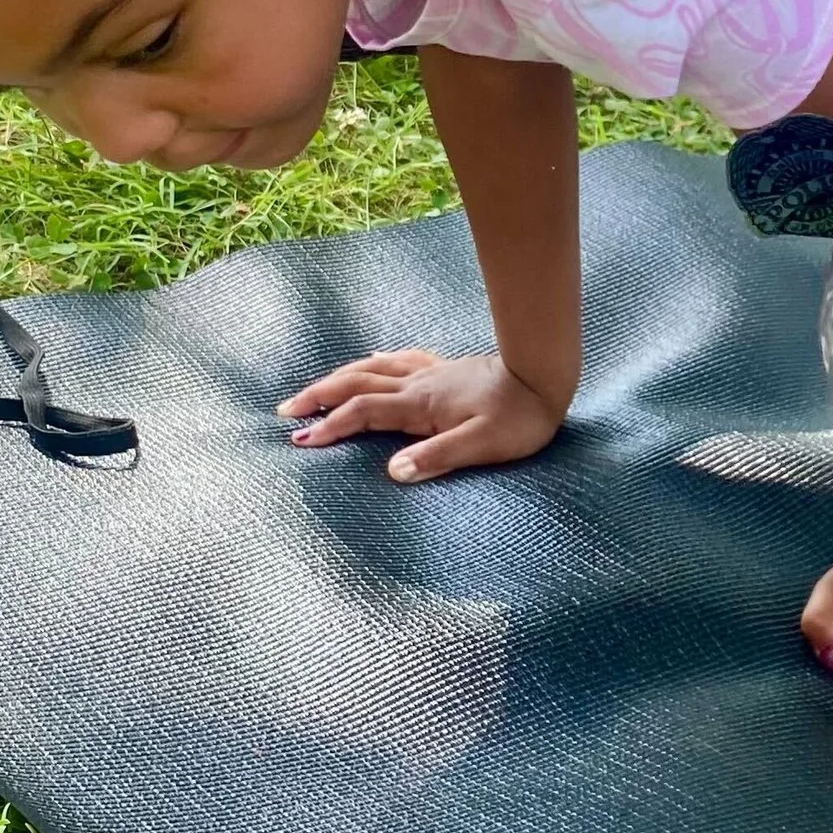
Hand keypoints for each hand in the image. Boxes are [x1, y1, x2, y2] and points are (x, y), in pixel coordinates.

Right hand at [277, 348, 565, 484]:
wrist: (545, 378)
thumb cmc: (518, 418)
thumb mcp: (481, 446)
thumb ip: (436, 458)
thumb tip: (393, 473)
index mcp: (421, 405)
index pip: (363, 413)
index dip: (331, 426)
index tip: (302, 442)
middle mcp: (418, 384)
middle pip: (356, 383)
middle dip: (319, 396)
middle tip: (287, 410)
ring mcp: (430, 373)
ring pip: (372, 368)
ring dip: (339, 378)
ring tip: (314, 389)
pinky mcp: (445, 369)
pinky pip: (400, 360)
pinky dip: (377, 362)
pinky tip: (373, 359)